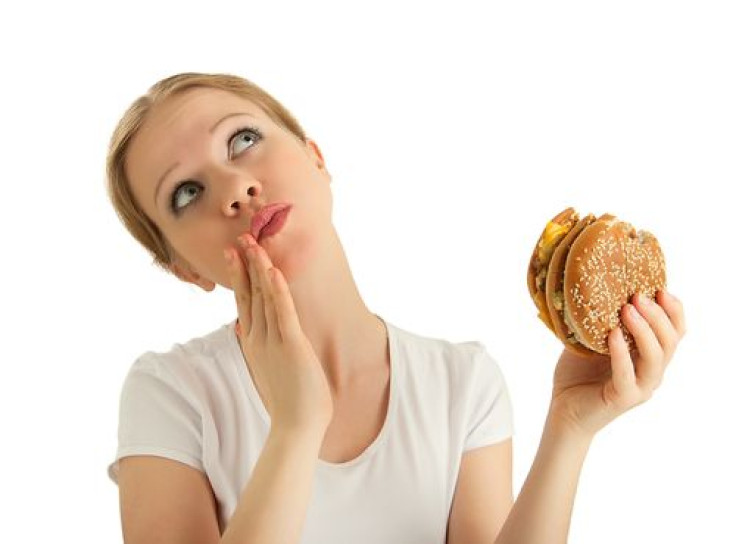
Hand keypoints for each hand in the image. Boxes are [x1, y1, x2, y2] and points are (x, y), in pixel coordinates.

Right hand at [224, 233, 332, 435]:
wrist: (296, 428)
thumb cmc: (290, 403)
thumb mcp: (271, 370)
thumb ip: (262, 350)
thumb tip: (250, 333)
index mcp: (254, 344)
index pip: (244, 303)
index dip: (240, 277)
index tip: (235, 255)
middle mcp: (259, 339)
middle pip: (248, 294)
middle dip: (244, 265)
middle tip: (239, 239)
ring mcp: (272, 341)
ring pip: (262, 297)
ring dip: (258, 268)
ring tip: (253, 243)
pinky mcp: (290, 345)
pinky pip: (282, 311)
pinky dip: (277, 289)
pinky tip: (272, 270)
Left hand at [549, 290, 685, 437]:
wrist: (563, 409)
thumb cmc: (578, 373)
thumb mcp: (589, 339)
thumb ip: (599, 319)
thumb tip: (593, 284)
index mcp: (648, 356)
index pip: (675, 332)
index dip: (674, 311)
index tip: (660, 288)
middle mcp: (651, 372)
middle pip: (670, 341)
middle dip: (658, 315)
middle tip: (639, 295)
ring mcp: (640, 387)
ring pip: (656, 357)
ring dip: (644, 330)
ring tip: (628, 309)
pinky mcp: (623, 399)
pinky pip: (627, 374)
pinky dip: (621, 353)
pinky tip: (613, 334)